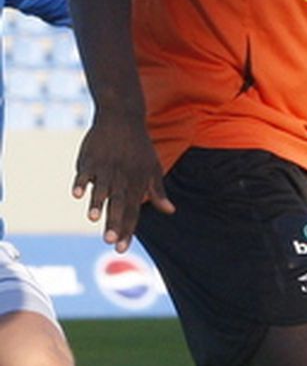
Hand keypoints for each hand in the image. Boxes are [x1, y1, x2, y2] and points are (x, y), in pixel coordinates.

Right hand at [73, 113, 174, 251]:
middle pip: (118, 203)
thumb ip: (158, 191)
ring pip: (101, 188)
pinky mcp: (91, 158)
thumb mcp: (153, 167)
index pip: (132, 210)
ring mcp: (105, 167)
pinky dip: (82, 181)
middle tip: (110, 241)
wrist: (124, 117)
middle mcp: (121, 177)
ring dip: (97, 202)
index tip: (121, 248)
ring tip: (93, 218)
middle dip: (114, 221)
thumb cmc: (139, 147)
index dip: (127, 230)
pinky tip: (78, 194)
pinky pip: (85, 171)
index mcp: (137, 182)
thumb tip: (170, 211)